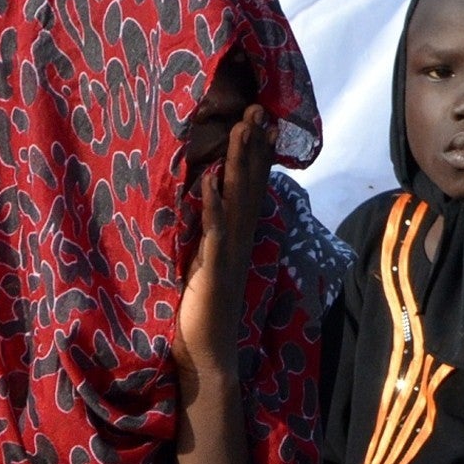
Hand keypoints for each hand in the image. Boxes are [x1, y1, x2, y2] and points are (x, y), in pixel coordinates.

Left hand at [175, 108, 269, 397]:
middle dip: (253, 146)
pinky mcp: (212, 269)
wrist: (208, 354)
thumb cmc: (202, 312)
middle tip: (259, 109)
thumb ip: (211, 237)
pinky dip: (214, 207)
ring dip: (240, 164)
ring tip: (241, 130)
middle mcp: (239, 240)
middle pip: (250, 185)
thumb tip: (209, 205)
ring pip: (237, 200)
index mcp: (237, 238)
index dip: (257, 154)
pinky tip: (212, 182)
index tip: (261, 121)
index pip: (251, 188)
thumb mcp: (206, 264)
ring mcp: (228, 253)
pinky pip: (214, 232)